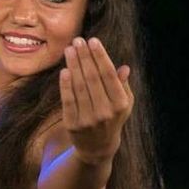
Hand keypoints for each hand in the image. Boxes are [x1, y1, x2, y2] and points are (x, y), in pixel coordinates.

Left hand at [59, 36, 134, 164]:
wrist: (97, 148)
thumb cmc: (112, 118)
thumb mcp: (123, 104)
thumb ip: (123, 86)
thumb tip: (124, 67)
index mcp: (120, 104)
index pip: (109, 75)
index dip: (100, 57)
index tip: (93, 41)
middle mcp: (106, 112)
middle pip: (93, 78)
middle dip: (85, 57)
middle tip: (78, 40)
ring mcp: (89, 119)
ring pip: (80, 87)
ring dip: (74, 66)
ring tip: (70, 49)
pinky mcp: (73, 125)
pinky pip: (68, 101)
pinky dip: (66, 85)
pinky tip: (64, 70)